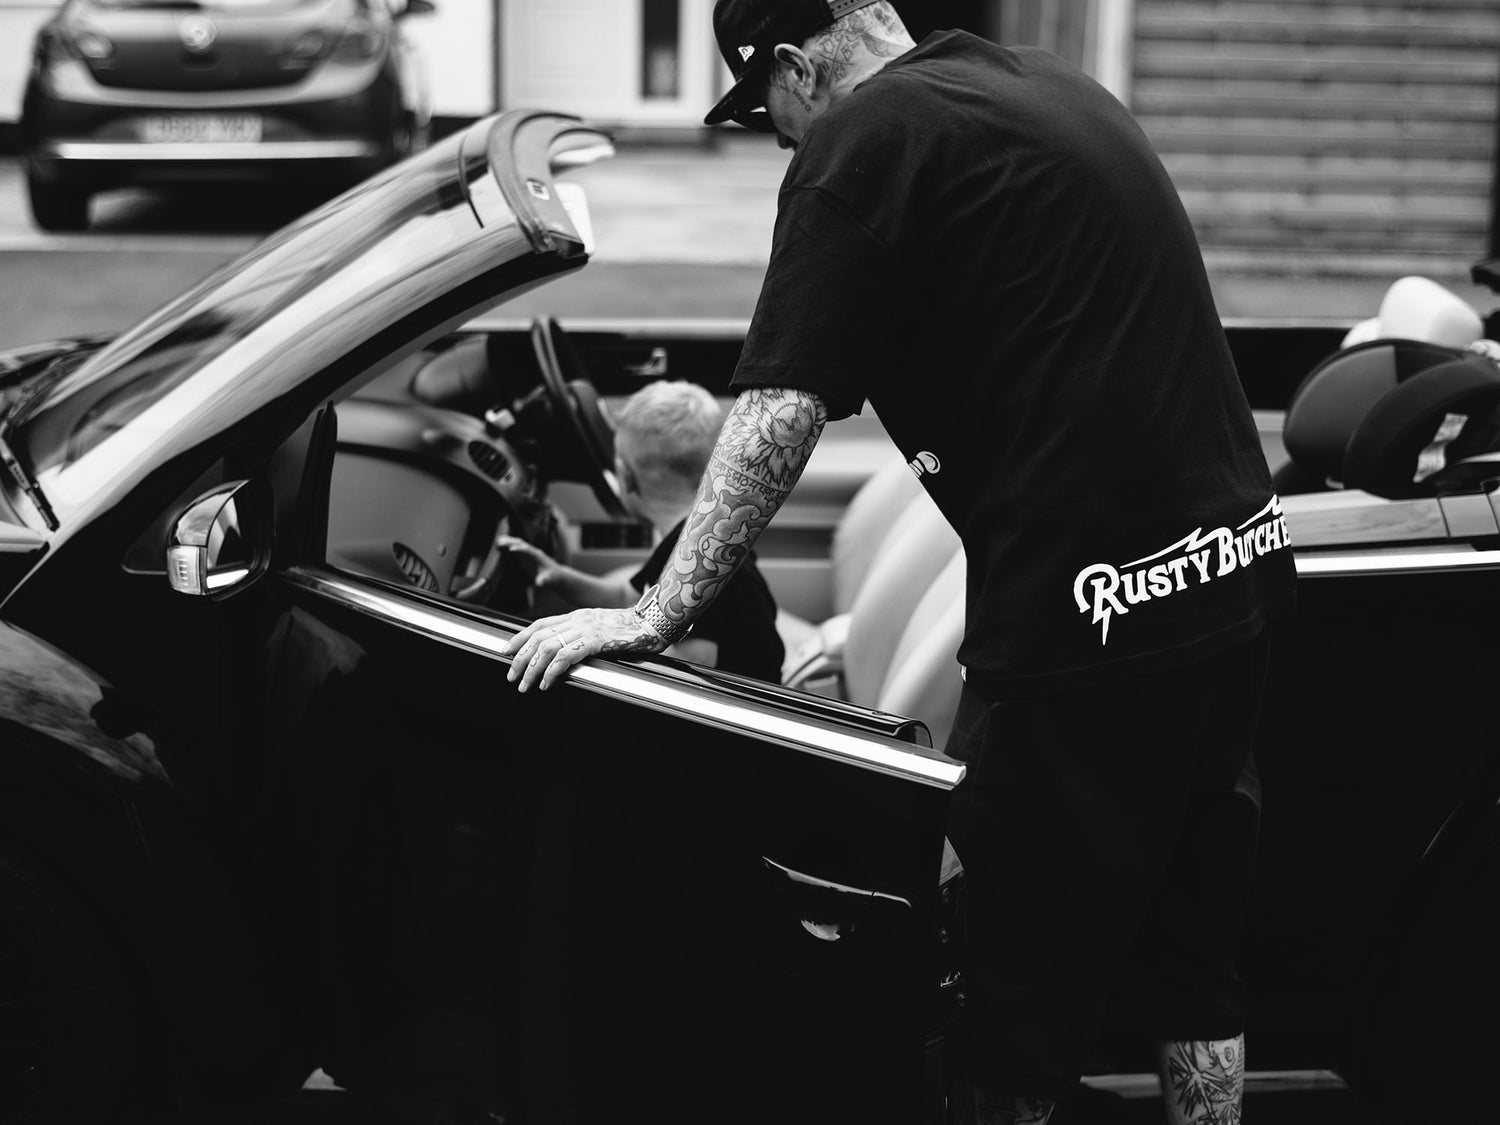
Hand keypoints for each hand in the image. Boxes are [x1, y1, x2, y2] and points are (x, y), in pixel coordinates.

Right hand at [496, 534, 559, 586]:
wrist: (555, 575)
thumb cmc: (552, 577)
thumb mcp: (548, 580)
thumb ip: (544, 581)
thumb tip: (540, 583)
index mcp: (538, 557)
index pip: (528, 551)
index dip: (520, 550)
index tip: (511, 549)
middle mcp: (533, 552)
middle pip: (522, 544)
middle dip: (511, 543)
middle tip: (500, 542)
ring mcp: (530, 553)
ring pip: (519, 543)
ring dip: (509, 541)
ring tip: (498, 540)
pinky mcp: (526, 555)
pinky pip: (517, 547)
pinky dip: (509, 544)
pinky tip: (502, 543)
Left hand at [503, 606, 666, 691]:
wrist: (658, 621)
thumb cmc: (636, 630)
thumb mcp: (604, 630)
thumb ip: (586, 637)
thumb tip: (569, 654)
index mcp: (578, 616)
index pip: (540, 624)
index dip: (519, 637)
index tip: (506, 651)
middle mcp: (578, 619)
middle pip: (538, 636)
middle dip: (519, 657)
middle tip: (511, 675)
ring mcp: (586, 628)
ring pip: (546, 646)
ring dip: (531, 668)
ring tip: (525, 685)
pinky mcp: (596, 639)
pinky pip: (566, 655)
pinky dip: (552, 671)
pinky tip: (546, 683)